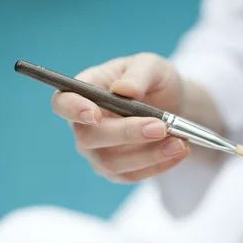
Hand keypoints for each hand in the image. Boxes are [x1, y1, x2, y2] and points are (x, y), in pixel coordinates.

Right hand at [51, 52, 190, 182]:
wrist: (172, 104)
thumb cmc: (153, 79)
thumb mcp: (152, 66)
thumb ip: (139, 74)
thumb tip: (124, 90)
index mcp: (85, 90)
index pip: (62, 103)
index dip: (73, 110)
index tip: (94, 114)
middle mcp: (83, 125)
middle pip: (89, 137)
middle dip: (126, 133)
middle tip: (161, 127)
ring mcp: (97, 151)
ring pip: (111, 162)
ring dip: (148, 155)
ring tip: (180, 142)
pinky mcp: (117, 170)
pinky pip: (132, 176)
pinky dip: (158, 166)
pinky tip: (179, 152)